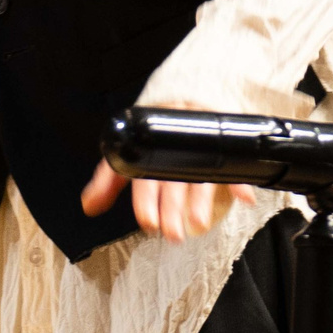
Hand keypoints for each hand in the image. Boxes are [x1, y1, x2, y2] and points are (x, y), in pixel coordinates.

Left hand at [79, 102, 254, 241]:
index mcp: (149, 147)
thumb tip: (88, 206)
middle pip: (173, 179)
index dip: (146, 200)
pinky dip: (239, 181)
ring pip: (200, 174)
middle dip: (172, 208)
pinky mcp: (222, 141)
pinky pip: (233, 161)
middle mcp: (173, 146)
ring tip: (198, 223)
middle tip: (172, 233)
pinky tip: (244, 197)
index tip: (148, 223)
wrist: (184, 99)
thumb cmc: (151, 137)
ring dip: (200, 201)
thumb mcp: (128, 155)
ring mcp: (199, 144)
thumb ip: (108, 181)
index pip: (145, 176)